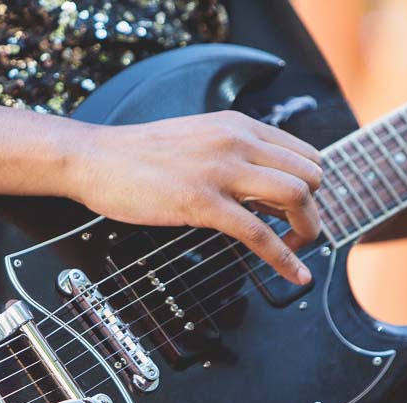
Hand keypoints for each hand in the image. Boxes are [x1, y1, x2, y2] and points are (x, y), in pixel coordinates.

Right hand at [66, 110, 323, 284]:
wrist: (94, 158)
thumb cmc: (135, 156)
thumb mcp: (195, 141)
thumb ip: (230, 157)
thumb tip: (259, 191)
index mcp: (238, 125)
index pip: (304, 153)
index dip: (311, 186)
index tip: (297, 211)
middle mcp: (237, 141)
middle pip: (310, 174)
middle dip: (313, 210)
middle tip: (297, 233)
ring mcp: (221, 171)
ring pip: (296, 197)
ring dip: (306, 230)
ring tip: (296, 250)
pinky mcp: (202, 202)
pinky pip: (259, 233)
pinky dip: (284, 258)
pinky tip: (294, 273)